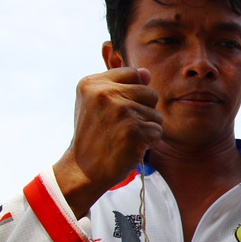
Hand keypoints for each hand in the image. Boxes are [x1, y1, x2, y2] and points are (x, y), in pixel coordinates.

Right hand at [54, 67, 162, 217]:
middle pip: (150, 93)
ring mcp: (120, 112)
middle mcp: (105, 94)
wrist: (84, 169)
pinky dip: (148, 142)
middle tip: (123, 126)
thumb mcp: (96, 104)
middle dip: (144, 111)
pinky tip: (131, 147)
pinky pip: (157, 131)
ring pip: (156, 114)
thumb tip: (147, 72)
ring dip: (146, 128)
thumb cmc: (94, 135)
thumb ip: (121, 85)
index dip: (134, 93)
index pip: (134, 74)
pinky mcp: (134, 130)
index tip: (118, 110)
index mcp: (92, 83)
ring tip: (124, 137)